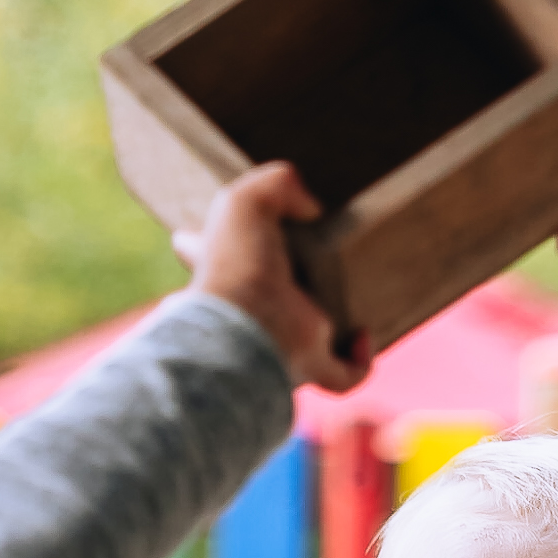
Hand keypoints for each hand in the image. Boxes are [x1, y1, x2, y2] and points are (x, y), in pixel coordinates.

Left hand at [175, 162, 371, 393]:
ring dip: (326, 324)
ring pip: (299, 337)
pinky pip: (342, 373)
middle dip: (275, 281)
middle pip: (251, 294)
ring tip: (347, 295)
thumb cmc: (238, 265)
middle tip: (305, 259)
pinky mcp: (311, 364)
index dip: (197, 235)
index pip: (195, 245)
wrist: (250, 324)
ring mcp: (280, 341)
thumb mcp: (245, 201)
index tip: (198, 226)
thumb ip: (276, 183)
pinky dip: (359, 359)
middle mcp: (246, 310)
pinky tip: (363, 334)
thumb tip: (310, 206)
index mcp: (220, 269)